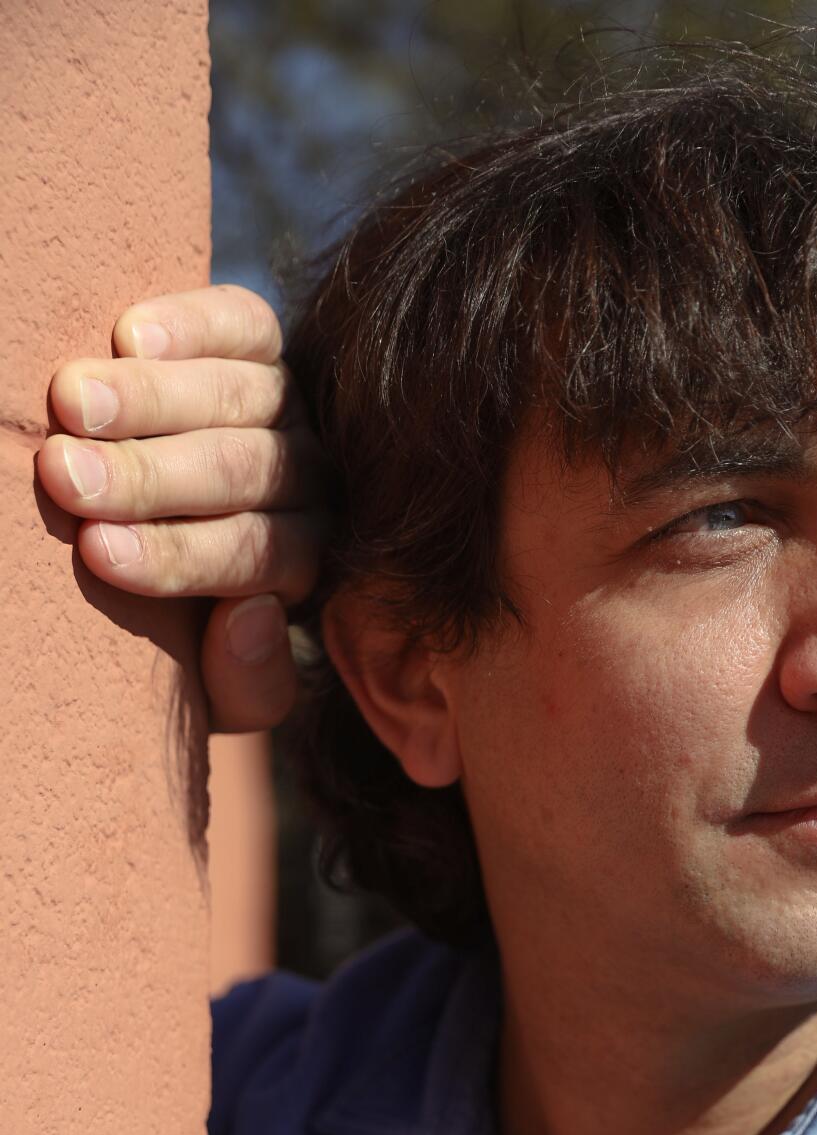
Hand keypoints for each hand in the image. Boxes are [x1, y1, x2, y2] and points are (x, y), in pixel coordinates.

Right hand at [36, 284, 325, 732]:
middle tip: (65, 477)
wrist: (160, 548)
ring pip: (241, 396)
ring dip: (150, 399)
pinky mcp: (263, 343)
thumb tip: (253, 615)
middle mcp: (313, 484)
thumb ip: (247, 681)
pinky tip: (127, 333)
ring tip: (70, 402)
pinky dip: (189, 326)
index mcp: (308, 567)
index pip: (256, 558)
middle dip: (150, 477)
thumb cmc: (179, 630)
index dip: (177, 555)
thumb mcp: (220, 689)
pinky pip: (244, 324)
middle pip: (246, 473)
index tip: (95, 551)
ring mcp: (292, 408)